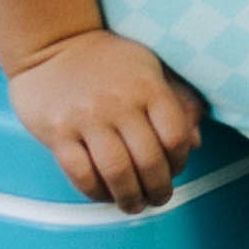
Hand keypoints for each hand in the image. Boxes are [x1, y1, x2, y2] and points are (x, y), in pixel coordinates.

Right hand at [9, 24, 204, 212]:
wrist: (53, 43)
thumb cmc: (109, 60)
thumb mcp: (150, 68)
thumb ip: (177, 103)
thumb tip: (195, 143)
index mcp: (148, 87)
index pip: (175, 136)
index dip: (180, 161)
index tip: (175, 170)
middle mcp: (120, 104)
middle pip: (148, 160)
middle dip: (158, 188)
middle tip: (158, 199)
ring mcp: (87, 118)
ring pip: (116, 172)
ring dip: (129, 197)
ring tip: (133, 205)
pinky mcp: (57, 132)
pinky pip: (81, 173)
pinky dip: (95, 191)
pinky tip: (103, 194)